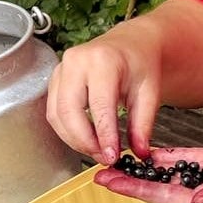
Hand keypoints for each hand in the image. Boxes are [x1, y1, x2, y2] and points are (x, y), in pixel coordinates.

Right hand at [46, 28, 161, 165]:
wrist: (131, 45)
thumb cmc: (139, 63)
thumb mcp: (150, 92)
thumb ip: (143, 123)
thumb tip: (139, 151)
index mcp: (103, 60)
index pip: (98, 105)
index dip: (103, 135)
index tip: (112, 155)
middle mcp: (76, 62)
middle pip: (68, 110)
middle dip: (84, 141)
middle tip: (104, 157)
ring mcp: (61, 69)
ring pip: (56, 114)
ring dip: (73, 139)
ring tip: (97, 151)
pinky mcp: (55, 80)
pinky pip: (53, 112)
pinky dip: (67, 131)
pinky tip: (86, 139)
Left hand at [94, 145, 202, 202]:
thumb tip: (195, 199)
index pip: (164, 197)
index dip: (136, 190)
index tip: (110, 183)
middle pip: (158, 186)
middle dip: (130, 180)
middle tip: (99, 172)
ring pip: (168, 173)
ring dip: (142, 168)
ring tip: (116, 160)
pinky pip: (185, 160)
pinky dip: (165, 156)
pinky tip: (147, 151)